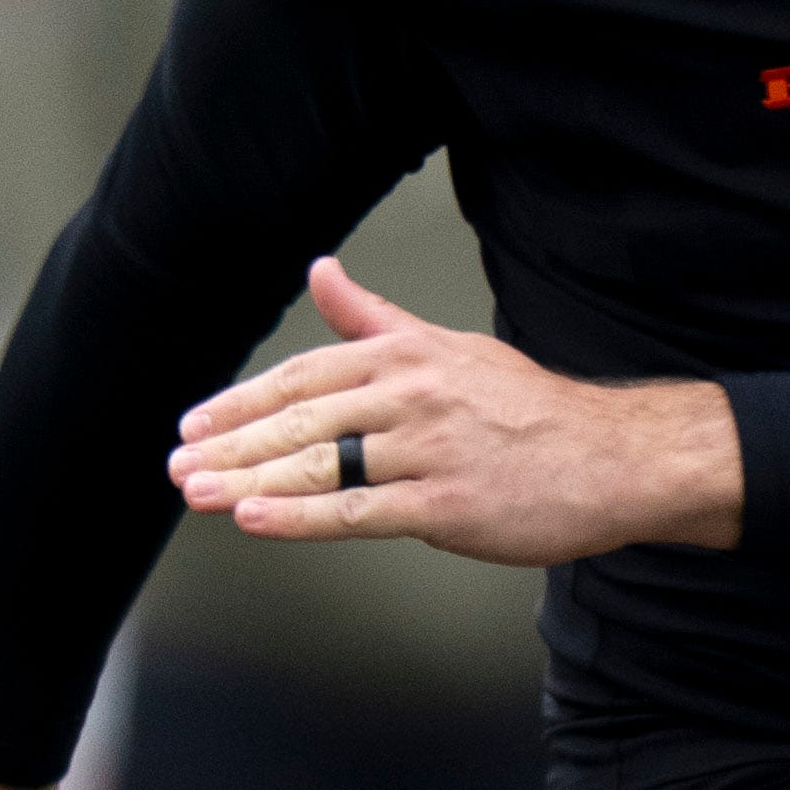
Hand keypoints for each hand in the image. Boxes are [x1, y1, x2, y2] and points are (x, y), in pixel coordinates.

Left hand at [166, 263, 736, 569]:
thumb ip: (373, 319)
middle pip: (299, 420)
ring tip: (195, 490)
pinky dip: (300, 516)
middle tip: (178, 463)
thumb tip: (321, 271)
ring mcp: (428, 450)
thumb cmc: (527, 410)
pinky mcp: (446, 505)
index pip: (304, 377)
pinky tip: (255, 518)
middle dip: (230, 443)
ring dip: (247, 478)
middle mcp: (411, 396)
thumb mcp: (446, 348)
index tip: (194, 422)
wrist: (612, 458)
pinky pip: (357, 511)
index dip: (241, 400)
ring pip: (318, 465)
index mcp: (406, 357)